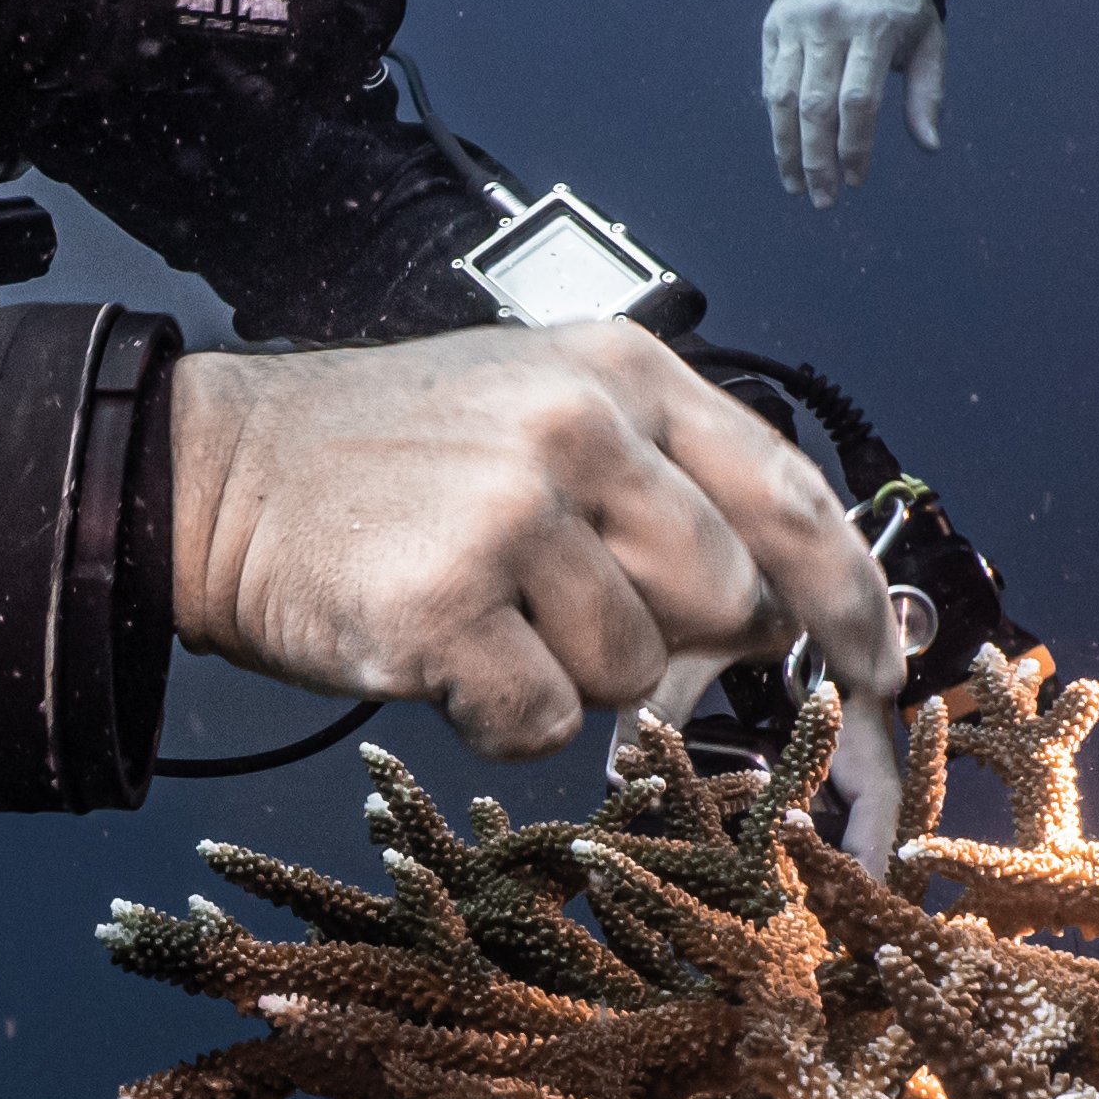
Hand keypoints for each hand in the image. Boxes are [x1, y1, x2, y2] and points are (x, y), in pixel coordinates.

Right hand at [167, 324, 905, 768]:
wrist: (216, 476)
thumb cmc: (399, 460)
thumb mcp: (545, 410)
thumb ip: (672, 484)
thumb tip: (790, 611)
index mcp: (622, 372)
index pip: (788, 493)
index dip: (848, 595)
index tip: (882, 665)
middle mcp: (578, 427)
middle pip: (723, 601)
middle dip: (670, 639)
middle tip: (575, 618)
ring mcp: (509, 516)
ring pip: (631, 674)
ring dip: (568, 678)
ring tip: (487, 613)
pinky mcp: (443, 607)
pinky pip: (540, 726)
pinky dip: (497, 721)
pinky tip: (443, 657)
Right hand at [762, 0, 945, 206]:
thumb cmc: (899, 6)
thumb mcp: (928, 38)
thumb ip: (929, 92)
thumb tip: (930, 146)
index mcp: (876, 26)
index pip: (860, 99)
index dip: (855, 146)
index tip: (857, 180)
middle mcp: (832, 24)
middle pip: (817, 105)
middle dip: (818, 159)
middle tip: (824, 199)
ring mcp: (798, 24)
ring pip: (785, 97)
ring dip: (787, 149)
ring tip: (796, 186)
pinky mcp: (775, 26)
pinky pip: (771, 81)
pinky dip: (776, 121)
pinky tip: (786, 150)